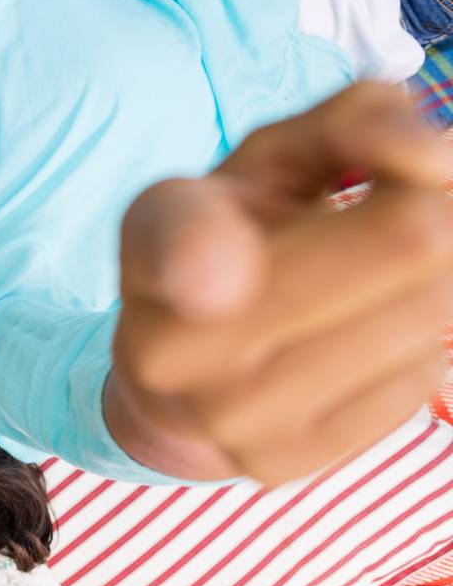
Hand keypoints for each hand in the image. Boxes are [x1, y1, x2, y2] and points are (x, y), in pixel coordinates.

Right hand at [110, 83, 452, 482]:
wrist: (169, 391)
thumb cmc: (237, 242)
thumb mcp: (271, 161)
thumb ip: (355, 122)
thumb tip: (437, 160)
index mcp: (161, 236)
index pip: (182, 243)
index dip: (203, 257)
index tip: (218, 283)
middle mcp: (175, 341)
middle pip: (409, 237)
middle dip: (440, 205)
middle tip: (415, 199)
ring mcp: (230, 415)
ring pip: (434, 311)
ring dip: (440, 275)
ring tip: (389, 270)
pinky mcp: (283, 464)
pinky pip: (421, 381)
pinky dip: (417, 342)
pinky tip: (370, 333)